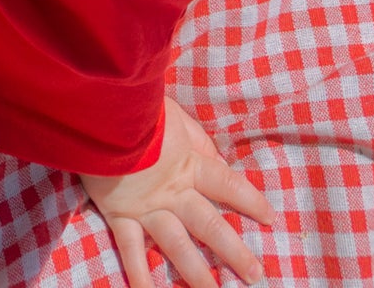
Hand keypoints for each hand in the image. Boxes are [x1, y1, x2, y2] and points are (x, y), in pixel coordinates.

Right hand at [81, 98, 274, 287]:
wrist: (103, 109)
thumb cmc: (138, 104)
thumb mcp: (175, 112)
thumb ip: (194, 138)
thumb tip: (214, 158)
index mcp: (189, 163)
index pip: (227, 184)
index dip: (250, 200)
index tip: (270, 218)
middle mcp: (174, 192)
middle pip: (210, 226)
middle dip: (234, 252)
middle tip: (256, 275)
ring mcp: (148, 207)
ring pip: (178, 247)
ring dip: (198, 274)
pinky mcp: (120, 214)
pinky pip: (131, 250)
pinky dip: (139, 275)